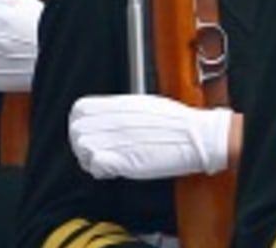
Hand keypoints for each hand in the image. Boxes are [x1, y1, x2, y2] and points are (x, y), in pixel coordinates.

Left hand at [69, 96, 233, 178]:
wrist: (198, 137)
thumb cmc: (179, 123)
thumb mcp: (145, 105)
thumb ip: (121, 110)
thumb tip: (110, 115)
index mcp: (120, 105)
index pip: (79, 110)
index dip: (80, 123)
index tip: (88, 133)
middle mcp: (115, 120)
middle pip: (76, 130)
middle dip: (81, 144)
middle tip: (95, 153)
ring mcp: (119, 140)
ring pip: (82, 147)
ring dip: (90, 158)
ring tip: (105, 163)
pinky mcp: (126, 160)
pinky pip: (96, 165)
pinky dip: (100, 170)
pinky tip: (113, 171)